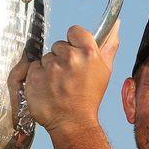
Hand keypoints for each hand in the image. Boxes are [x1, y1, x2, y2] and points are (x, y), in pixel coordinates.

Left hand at [15, 21, 119, 136]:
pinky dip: (37, 77)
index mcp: (88, 53)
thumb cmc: (89, 99)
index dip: (73, 42)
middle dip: (61, 58)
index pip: (74, 31)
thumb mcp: (105, 71)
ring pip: (46, 58)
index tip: (75, 54)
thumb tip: (115, 24)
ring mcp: (50, 68)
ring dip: (49, 69)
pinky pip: (33, 68)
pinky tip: (47, 88)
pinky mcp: (34, 77)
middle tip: (68, 77)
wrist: (73, 123)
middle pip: (59, 46)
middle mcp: (69, 58)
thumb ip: (109, 45)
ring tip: (57, 85)